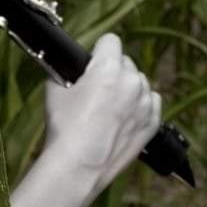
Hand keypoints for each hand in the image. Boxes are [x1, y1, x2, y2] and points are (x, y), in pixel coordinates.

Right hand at [42, 32, 160, 187]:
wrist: (79, 165)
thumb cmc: (64, 127)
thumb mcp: (54, 89)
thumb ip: (66, 72)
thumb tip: (68, 69)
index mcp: (109, 68)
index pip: (111, 41)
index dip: (98, 50)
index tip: (92, 62)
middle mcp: (132, 82)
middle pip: (125, 62)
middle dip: (112, 71)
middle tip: (95, 89)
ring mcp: (146, 104)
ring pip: (139, 83)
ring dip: (127, 88)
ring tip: (109, 106)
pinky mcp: (153, 124)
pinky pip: (152, 103)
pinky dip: (140, 106)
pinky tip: (123, 117)